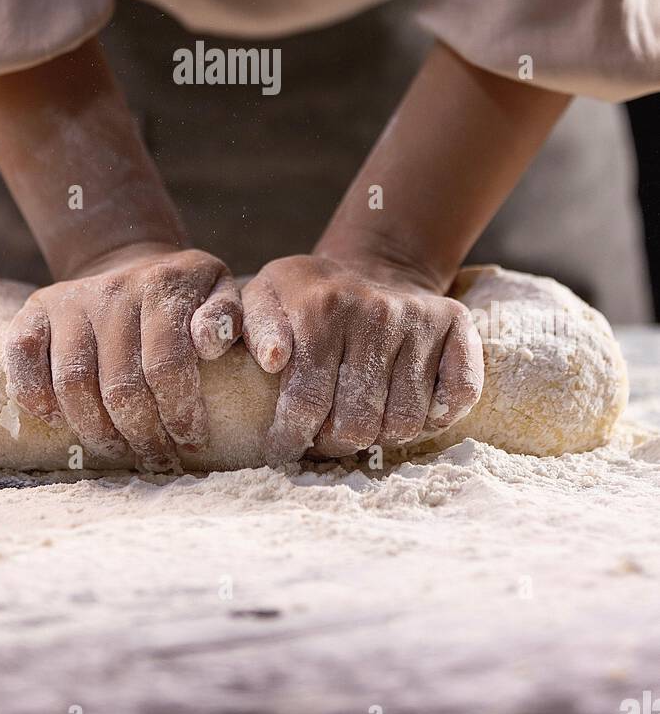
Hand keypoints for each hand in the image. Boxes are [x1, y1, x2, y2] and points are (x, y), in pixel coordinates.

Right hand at [5, 243, 241, 470]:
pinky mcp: (35, 309)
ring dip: (95, 431)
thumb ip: (228, 316)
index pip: (167, 365)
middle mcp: (112, 291)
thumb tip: (210, 344)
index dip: (179, 413)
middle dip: (142, 435)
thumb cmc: (182, 292)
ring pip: (73, 383)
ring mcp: (68, 299)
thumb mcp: (220, 289)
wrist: (129, 260)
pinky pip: (22, 357)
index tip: (191, 441)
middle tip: (156, 458)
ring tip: (118, 451)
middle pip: (120, 385)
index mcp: (162, 286)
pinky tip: (59, 422)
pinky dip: (35, 397)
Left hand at [241, 254, 482, 464]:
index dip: (290, 438)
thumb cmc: (308, 294)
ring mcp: (420, 320)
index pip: (306, 403)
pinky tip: (408, 408)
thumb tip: (273, 359)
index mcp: (322, 308)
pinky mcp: (456, 325)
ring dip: (380, 435)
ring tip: (359, 421)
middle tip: (322, 437)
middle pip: (357, 423)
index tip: (281, 449)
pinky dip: (437, 417)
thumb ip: (255, 326)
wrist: (370, 263)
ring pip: (405, 422)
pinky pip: (459, 396)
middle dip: (333, 443)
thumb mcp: (265, 295)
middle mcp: (377, 313)